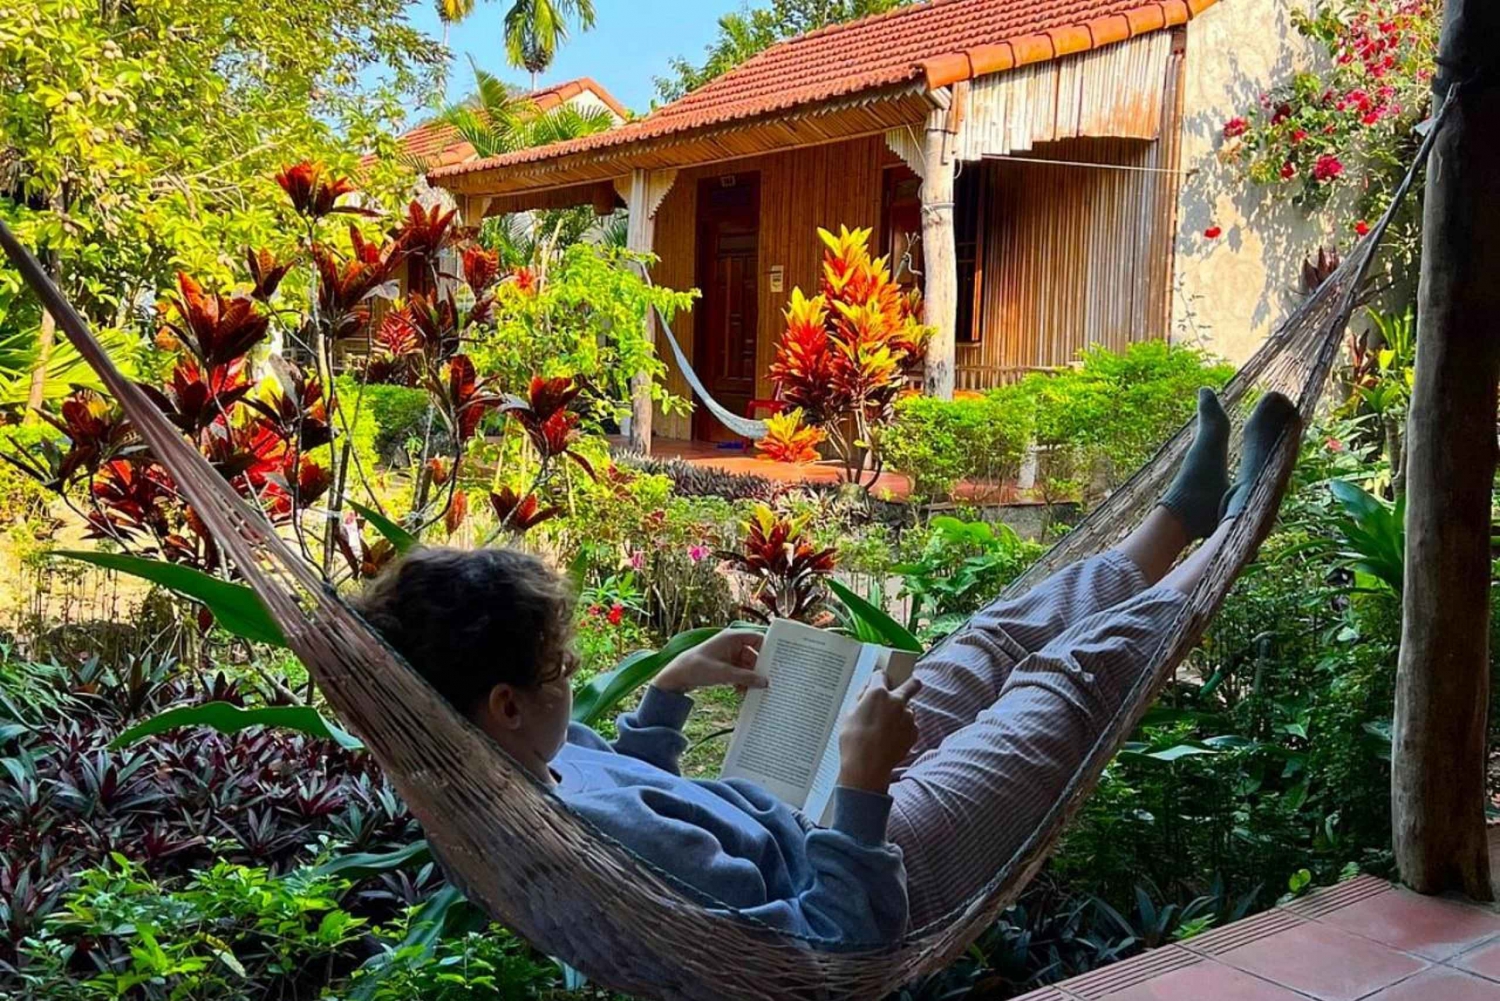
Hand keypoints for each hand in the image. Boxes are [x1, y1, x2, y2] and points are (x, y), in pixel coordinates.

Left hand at [652, 629, 765, 694]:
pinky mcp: (726, 664)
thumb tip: (765, 682)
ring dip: (750, 678)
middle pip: (755, 654)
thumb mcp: (724, 674)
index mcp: (733, 637)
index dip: (769, 649)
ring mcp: (729, 654)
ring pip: (748, 665)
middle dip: (760, 669)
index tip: (780, 662)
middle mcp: (733, 643)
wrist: (677, 675)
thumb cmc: (697, 667)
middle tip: (770, 682)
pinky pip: (741, 671)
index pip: (759, 638)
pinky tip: (743, 692)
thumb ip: (746, 678)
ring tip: (755, 691)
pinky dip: (743, 680)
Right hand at [836, 672, 921, 794]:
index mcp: (878, 693)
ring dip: (901, 713)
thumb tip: (867, 686)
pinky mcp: (914, 732)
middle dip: (911, 683)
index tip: (876, 684)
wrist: (867, 767)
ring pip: (909, 708)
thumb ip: (860, 696)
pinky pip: (910, 725)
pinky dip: (903, 729)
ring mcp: (908, 717)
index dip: (877, 679)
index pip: (881, 675)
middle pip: (913, 683)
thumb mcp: (848, 714)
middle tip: (905, 688)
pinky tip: (890, 738)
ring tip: (886, 728)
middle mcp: (897, 701)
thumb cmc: (853, 740)